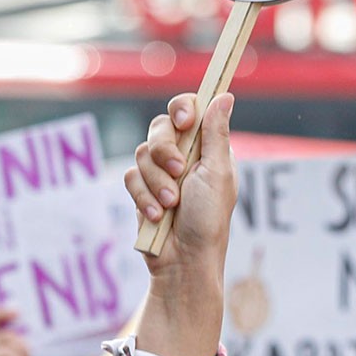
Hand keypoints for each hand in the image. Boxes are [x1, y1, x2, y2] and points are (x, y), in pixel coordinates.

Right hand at [125, 92, 237, 278]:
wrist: (184, 260)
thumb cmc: (209, 220)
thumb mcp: (217, 174)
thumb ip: (216, 134)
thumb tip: (224, 95)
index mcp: (207, 148)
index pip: (190, 109)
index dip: (183, 108)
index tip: (184, 119)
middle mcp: (183, 155)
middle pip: (160, 126)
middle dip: (166, 150)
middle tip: (179, 172)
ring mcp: (160, 172)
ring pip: (142, 152)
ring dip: (157, 181)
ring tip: (172, 204)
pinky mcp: (141, 189)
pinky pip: (130, 176)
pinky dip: (144, 197)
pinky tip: (158, 215)